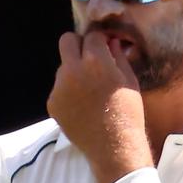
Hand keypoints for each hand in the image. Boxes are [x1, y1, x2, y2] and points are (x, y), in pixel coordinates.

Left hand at [47, 31, 153, 182]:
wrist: (114, 147)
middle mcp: (72, 69)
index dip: (100, 40)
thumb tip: (111, 42)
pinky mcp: (52, 103)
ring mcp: (59, 87)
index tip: (105, 47)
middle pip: (67, 41)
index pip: (92, 35)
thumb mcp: (129, 81)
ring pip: (63, 67)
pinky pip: (59, 88)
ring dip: (74, 71)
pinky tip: (82, 106)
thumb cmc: (128, 113)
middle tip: (90, 58)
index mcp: (96, 61)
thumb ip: (118, 57)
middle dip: (79, 45)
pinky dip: (68, 92)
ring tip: (89, 90)